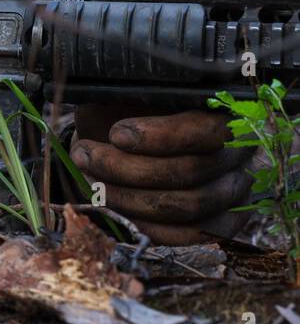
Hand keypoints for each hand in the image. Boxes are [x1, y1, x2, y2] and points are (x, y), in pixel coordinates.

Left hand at [69, 105, 253, 244]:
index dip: (162, 137)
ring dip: (127, 197)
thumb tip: (116, 87)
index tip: (116, 134)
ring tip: (89, 179)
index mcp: (223, 113)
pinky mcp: (218, 224)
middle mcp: (237, 154)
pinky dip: (143, 225)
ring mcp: (231, 192)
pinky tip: (110, 207)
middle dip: (127, 168)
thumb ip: (127, 91)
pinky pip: (186, 236)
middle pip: (191, 173)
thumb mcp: (121, 91)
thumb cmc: (121, 112)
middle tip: (86, 156)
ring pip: (185, 207)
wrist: (114, 142)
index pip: (207, 131)